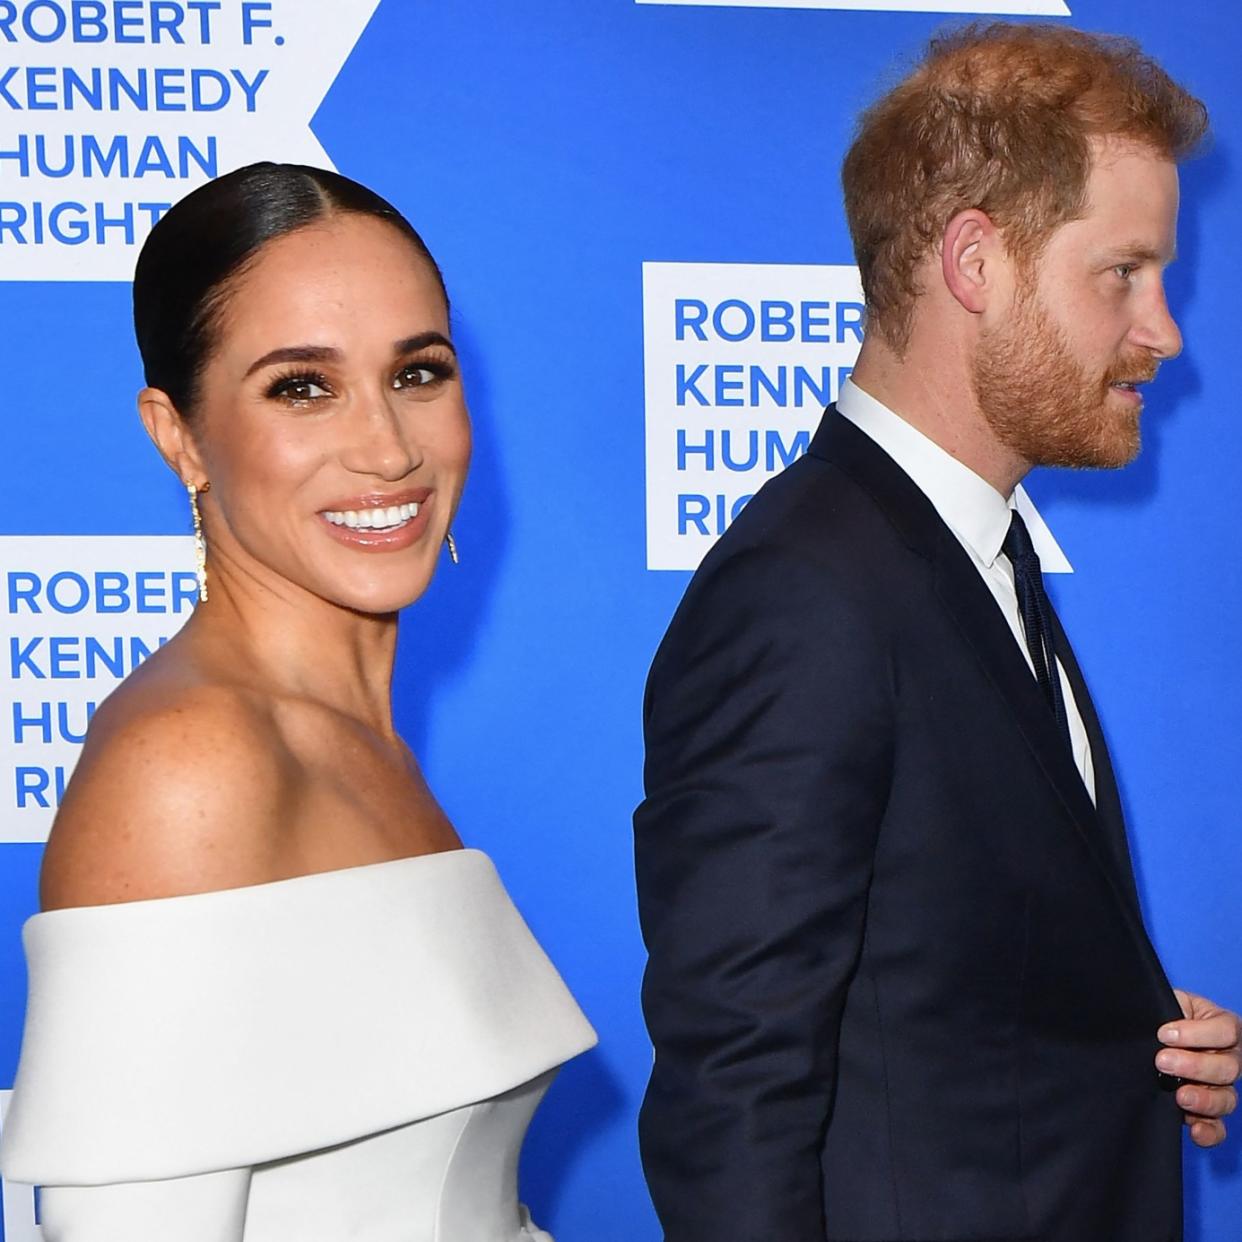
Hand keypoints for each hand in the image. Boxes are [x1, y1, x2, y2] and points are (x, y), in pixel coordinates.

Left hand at [1156, 990, 1240, 1147]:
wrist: (1145, 1037)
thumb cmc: (1159, 1016)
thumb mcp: (1167, 1003)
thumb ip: (1170, 1008)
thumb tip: (1159, 1020)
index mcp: (1222, 1027)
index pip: (1227, 1030)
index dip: (1197, 1034)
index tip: (1163, 1034)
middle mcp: (1228, 1058)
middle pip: (1229, 1067)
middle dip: (1194, 1065)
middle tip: (1162, 1062)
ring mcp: (1220, 1087)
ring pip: (1227, 1098)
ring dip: (1204, 1099)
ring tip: (1179, 1096)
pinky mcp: (1207, 1111)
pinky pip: (1218, 1126)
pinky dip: (1210, 1131)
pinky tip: (1195, 1130)